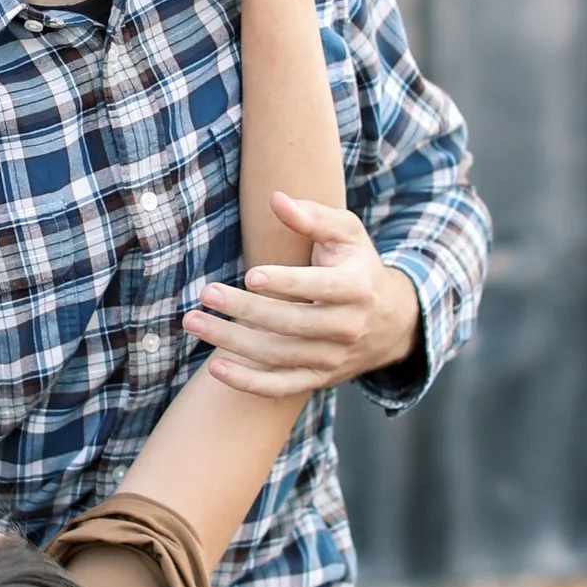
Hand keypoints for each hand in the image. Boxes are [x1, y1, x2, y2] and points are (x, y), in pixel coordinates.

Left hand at [183, 198, 422, 397]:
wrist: (392, 321)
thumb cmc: (357, 265)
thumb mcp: (346, 233)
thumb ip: (312, 216)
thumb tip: (275, 198)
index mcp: (357, 288)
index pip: (320, 288)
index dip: (286, 283)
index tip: (250, 275)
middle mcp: (348, 327)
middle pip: (291, 323)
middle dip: (245, 310)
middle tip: (206, 293)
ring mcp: (332, 358)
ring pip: (278, 355)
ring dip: (232, 342)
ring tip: (194, 323)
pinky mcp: (318, 379)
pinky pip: (280, 387)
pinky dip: (247, 383)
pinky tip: (215, 368)